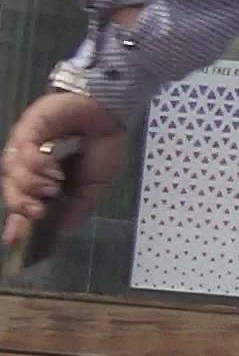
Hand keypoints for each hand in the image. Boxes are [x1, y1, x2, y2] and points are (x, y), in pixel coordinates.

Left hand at [3, 92, 129, 250]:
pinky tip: (53, 168)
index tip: (13, 240)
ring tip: (54, 185)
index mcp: (45, 180)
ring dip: (31, 185)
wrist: (111, 115)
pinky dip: (35, 164)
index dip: (17, 222)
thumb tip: (62, 228)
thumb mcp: (95, 187)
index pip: (24, 203)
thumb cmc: (104, 146)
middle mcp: (30, 164)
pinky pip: (22, 151)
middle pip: (11, 189)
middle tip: (38, 212)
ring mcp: (27, 145)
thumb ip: (78, 207)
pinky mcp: (28, 128)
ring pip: (12, 172)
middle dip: (21, 205)